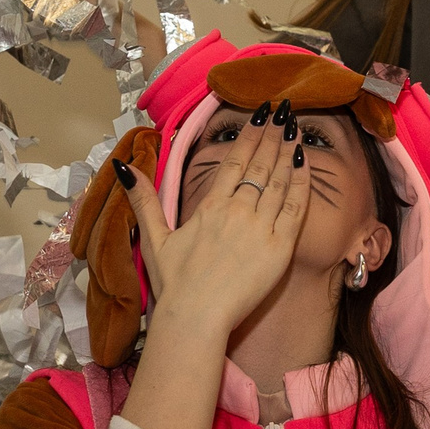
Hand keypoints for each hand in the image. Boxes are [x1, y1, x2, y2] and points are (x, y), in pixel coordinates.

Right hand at [119, 100, 311, 341]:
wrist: (196, 318)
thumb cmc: (175, 285)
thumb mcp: (154, 239)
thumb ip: (144, 200)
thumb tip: (123, 167)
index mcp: (210, 207)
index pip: (234, 161)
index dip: (249, 135)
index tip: (261, 114)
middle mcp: (237, 211)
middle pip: (259, 165)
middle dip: (272, 135)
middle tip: (284, 110)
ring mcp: (261, 228)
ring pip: (279, 181)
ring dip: (288, 153)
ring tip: (296, 129)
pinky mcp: (280, 248)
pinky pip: (295, 208)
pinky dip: (301, 184)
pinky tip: (305, 165)